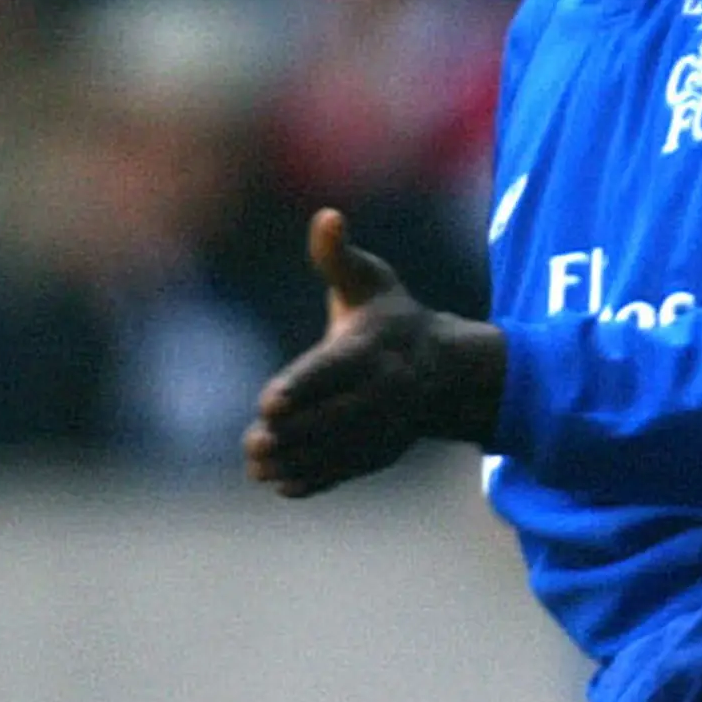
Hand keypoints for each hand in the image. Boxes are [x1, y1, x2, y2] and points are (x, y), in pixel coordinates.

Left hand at [243, 208, 503, 498]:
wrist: (447, 370)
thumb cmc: (393, 317)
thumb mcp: (370, 280)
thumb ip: (338, 256)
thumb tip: (328, 216)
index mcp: (374, 348)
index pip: (333, 370)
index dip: (302, 386)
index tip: (269, 403)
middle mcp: (383, 390)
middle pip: (334, 416)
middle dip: (294, 432)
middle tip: (254, 441)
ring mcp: (386, 425)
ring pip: (339, 448)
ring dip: (298, 460)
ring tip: (256, 466)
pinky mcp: (383, 449)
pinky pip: (350, 468)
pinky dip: (318, 479)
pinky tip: (282, 485)